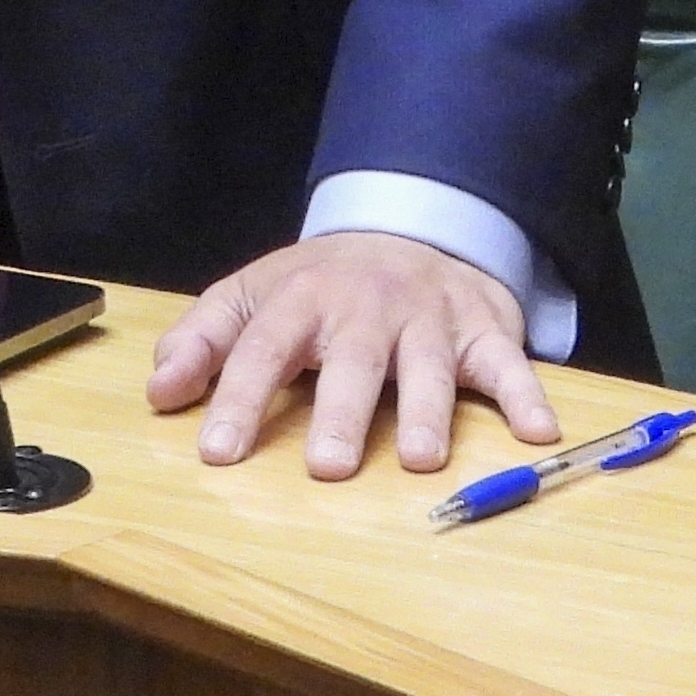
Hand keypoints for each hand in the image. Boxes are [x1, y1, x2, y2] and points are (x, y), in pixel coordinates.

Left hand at [143, 230, 557, 477]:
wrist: (407, 227)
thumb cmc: (318, 283)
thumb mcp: (250, 295)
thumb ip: (203, 341)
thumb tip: (158, 392)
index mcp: (300, 298)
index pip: (262, 348)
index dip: (237, 398)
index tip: (217, 450)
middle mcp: (365, 306)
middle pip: (351, 359)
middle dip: (339, 412)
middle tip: (327, 468)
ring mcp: (427, 317)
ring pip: (428, 363)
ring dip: (426, 411)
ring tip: (419, 460)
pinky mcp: (482, 329)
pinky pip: (508, 362)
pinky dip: (525, 394)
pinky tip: (537, 431)